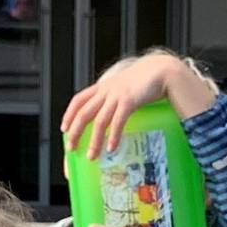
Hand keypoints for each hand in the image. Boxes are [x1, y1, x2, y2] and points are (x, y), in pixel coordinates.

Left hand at [59, 53, 210, 157]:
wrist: (162, 70)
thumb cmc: (145, 81)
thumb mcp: (124, 86)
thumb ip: (114, 98)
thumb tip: (110, 117)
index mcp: (103, 86)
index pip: (79, 99)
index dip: (69, 114)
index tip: (64, 128)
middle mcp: (107, 90)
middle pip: (84, 112)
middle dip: (76, 132)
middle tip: (71, 148)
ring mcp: (118, 95)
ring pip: (100, 120)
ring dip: (94, 141)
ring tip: (92, 156)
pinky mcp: (130, 100)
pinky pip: (118, 121)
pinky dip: (113, 136)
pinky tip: (111, 148)